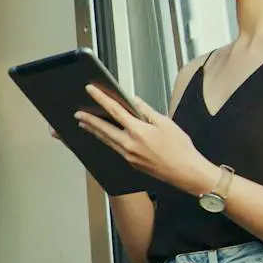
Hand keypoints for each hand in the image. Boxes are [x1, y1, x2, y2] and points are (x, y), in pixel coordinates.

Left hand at [75, 84, 215, 193]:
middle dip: (89, 120)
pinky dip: (106, 140)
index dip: (100, 99)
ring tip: (84, 124)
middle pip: (103, 129)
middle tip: (78, 113)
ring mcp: (128, 156)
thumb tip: (133, 101)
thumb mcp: (165, 123)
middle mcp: (129, 145)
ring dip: (94, 131)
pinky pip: (114, 148)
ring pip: (106, 140)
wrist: (185, 172)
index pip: (114, 110)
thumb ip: (146, 111)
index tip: (90, 90)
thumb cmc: (179, 148)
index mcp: (137, 132)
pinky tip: (104, 136)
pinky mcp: (131, 163)